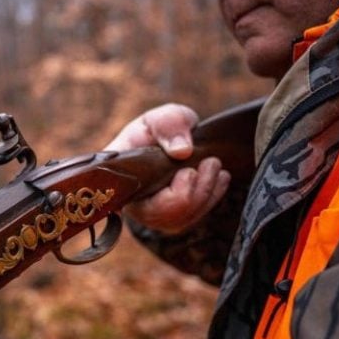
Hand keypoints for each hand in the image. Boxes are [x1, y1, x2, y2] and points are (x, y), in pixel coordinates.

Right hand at [106, 103, 229, 234]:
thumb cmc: (163, 130)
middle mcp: (130, 200)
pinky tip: (220, 179)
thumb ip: (169, 126)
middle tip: (210, 162)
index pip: (121, 199)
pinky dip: (210, 200)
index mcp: (119, 174)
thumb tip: (182, 152)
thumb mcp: (165, 118)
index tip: (188, 171)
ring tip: (214, 165)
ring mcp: (149, 215)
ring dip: (204, 193)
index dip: (158, 195)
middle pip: (158, 214)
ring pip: (177, 220)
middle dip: (191, 191)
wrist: (174, 143)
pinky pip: (189, 220)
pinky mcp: (169, 221)